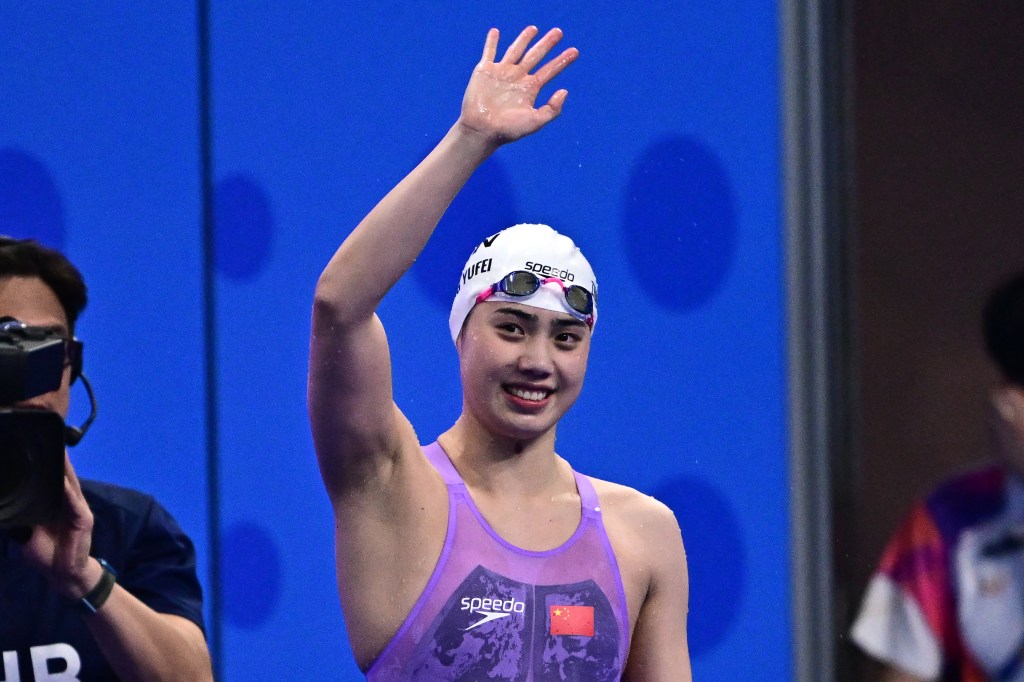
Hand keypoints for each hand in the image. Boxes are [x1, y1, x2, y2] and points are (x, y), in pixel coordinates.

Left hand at [20, 453, 101, 599]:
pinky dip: (68, 492)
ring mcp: (78, 510)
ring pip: (70, 485)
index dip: (48, 463)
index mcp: (56, 503)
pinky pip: (74, 503)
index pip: (52, 479)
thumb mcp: (25, 531)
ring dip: (65, 470)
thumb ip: (19, 516)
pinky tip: (63, 482)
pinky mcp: (83, 521)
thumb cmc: (45, 553)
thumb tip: (2, 502)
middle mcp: (69, 502)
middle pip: (64, 476)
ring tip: (58, 452)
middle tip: (51, 440)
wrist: (63, 574)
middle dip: (58, 459)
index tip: (38, 446)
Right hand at [458, 26, 578, 144]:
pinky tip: (495, 31)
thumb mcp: (535, 122)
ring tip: (534, 28)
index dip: (562, 61)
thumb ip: (552, 109)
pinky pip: (489, 52)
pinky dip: (491, 42)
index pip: (549, 71)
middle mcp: (517, 78)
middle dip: (547, 44)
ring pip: (516, 50)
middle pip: (536, 56)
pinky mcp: (485, 71)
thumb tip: (564, 91)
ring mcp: (501, 73)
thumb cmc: (508, 129)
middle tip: (559, 32)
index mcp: (530, 89)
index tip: (575, 51)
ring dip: (524, 38)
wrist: (482, 129)